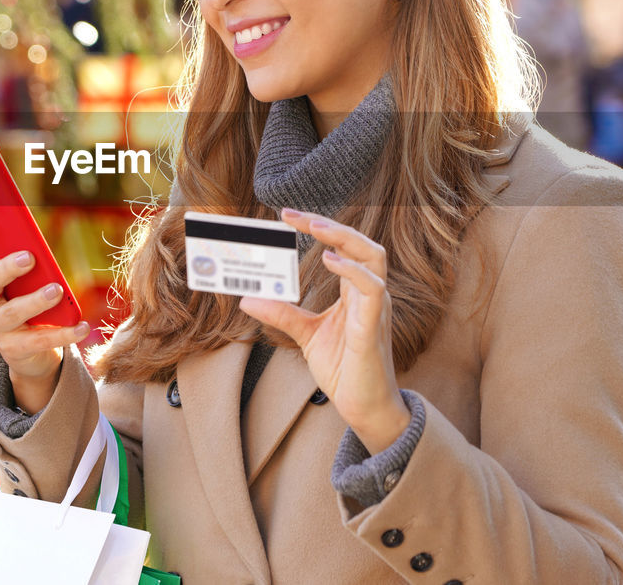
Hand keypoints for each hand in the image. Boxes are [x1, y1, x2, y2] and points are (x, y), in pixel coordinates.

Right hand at [0, 214, 88, 410]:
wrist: (30, 349)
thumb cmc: (27, 298)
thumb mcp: (25, 278)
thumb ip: (26, 258)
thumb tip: (38, 244)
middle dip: (6, 268)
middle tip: (28, 257)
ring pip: (11, 312)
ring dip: (35, 300)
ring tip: (57, 290)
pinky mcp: (13, 349)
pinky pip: (38, 340)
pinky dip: (64, 333)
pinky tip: (82, 326)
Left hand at [239, 208, 409, 453]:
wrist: (363, 408)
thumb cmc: (345, 369)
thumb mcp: (306, 335)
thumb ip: (282, 313)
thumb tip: (247, 298)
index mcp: (356, 292)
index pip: (343, 248)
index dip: (318, 227)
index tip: (286, 216)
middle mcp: (370, 294)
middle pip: (362, 244)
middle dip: (330, 225)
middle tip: (294, 215)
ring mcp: (376, 309)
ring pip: (373, 258)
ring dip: (345, 239)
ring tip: (315, 228)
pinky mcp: (373, 328)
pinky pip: (372, 290)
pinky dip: (352, 271)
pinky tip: (330, 260)